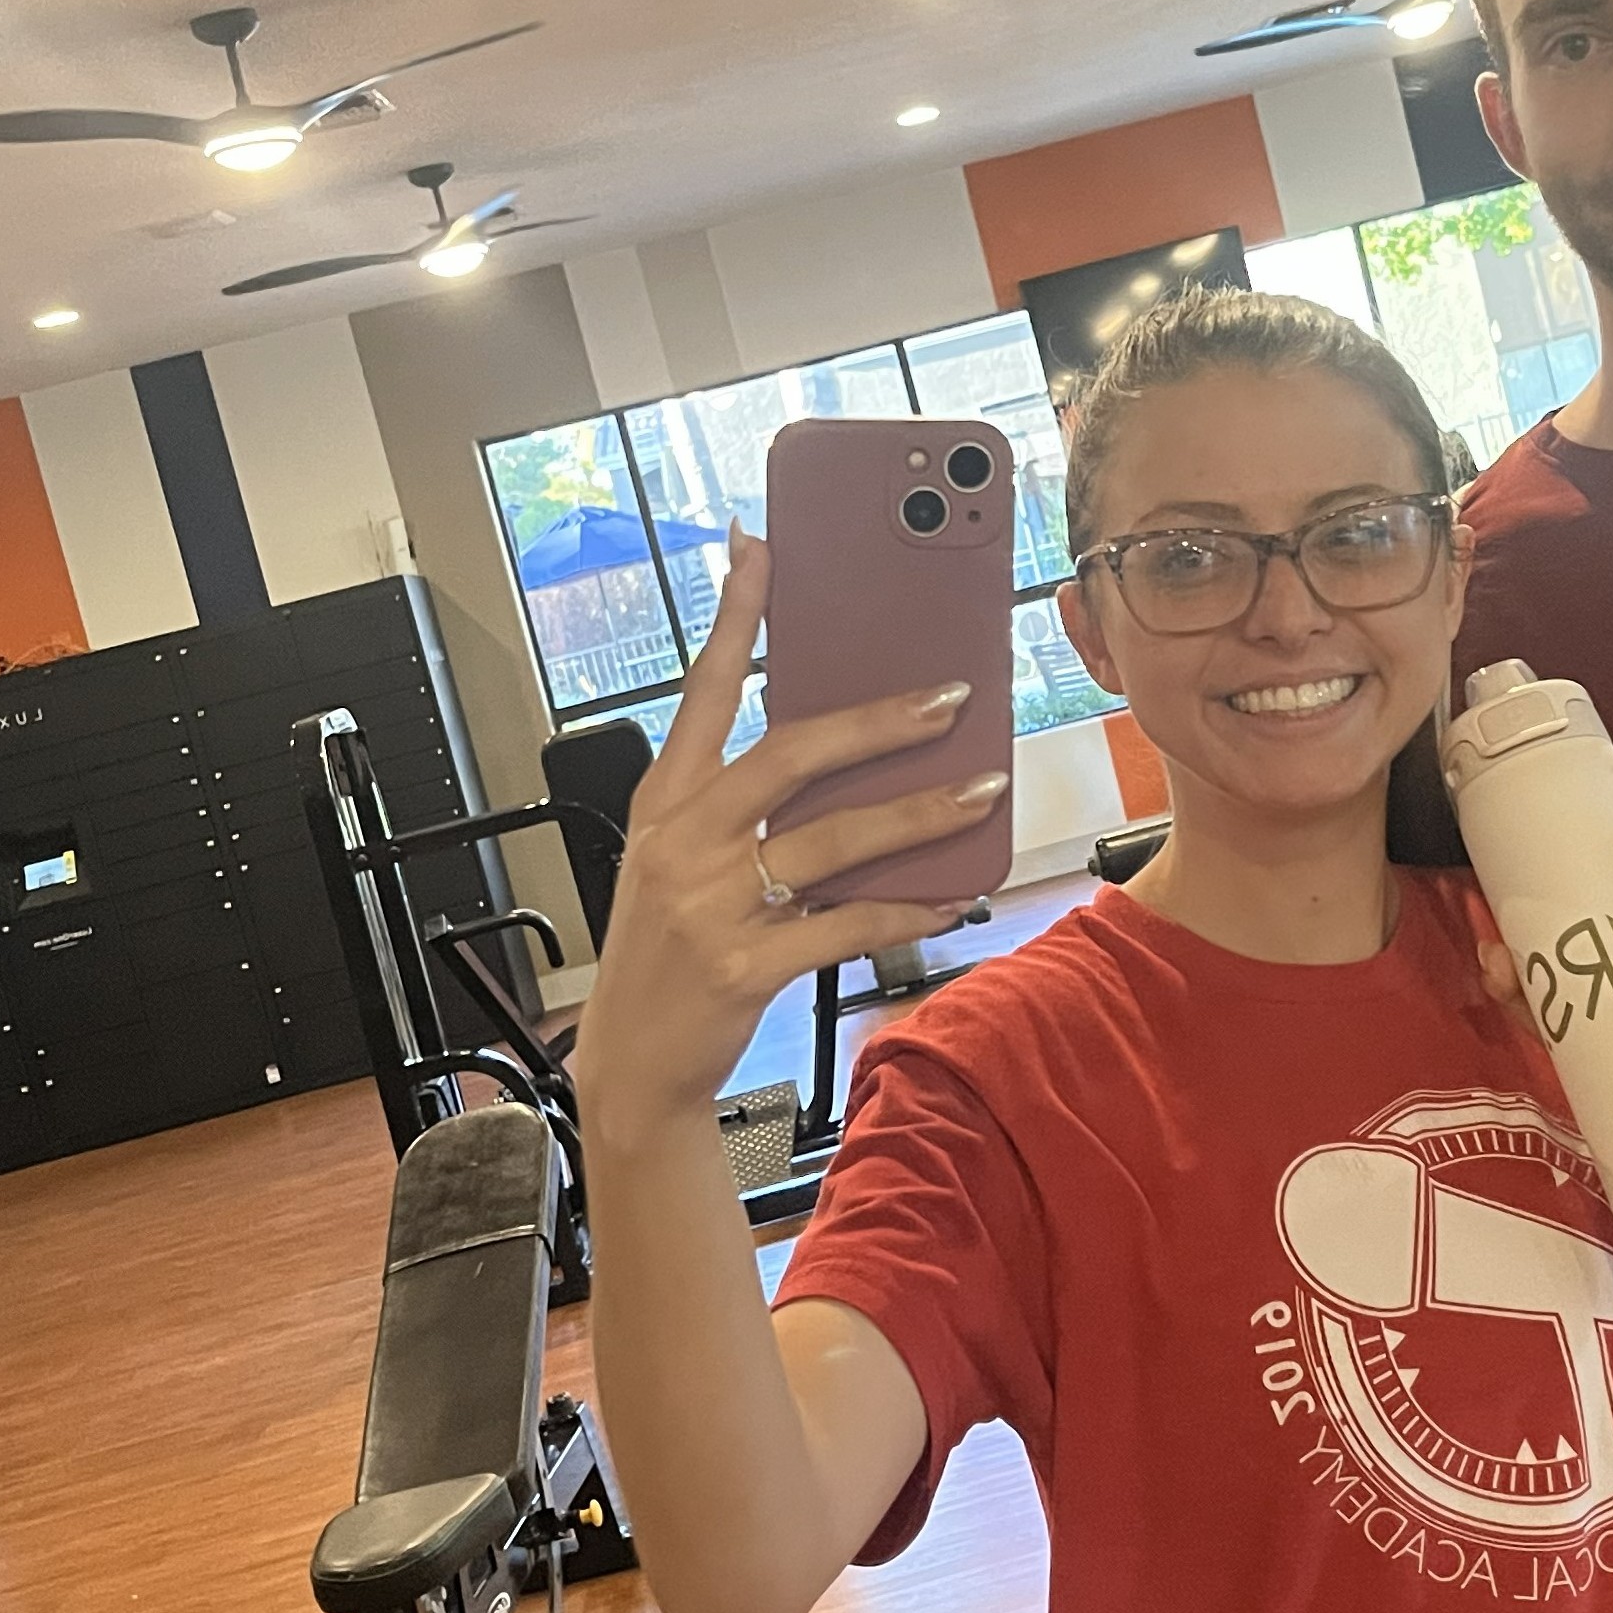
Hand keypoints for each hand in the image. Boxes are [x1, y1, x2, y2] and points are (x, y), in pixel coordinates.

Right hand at [571, 527, 1009, 1126]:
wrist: (632, 1063)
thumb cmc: (667, 953)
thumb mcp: (677, 861)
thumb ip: (738, 804)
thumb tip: (836, 748)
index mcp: (666, 801)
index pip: (704, 690)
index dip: (737, 618)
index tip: (762, 549)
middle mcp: (683, 840)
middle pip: (791, 754)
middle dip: (879, 721)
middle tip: (949, 697)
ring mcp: (710, 903)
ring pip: (833, 838)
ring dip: (917, 814)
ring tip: (981, 791)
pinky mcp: (743, 965)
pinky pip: (843, 925)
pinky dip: (904, 911)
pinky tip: (950, 899)